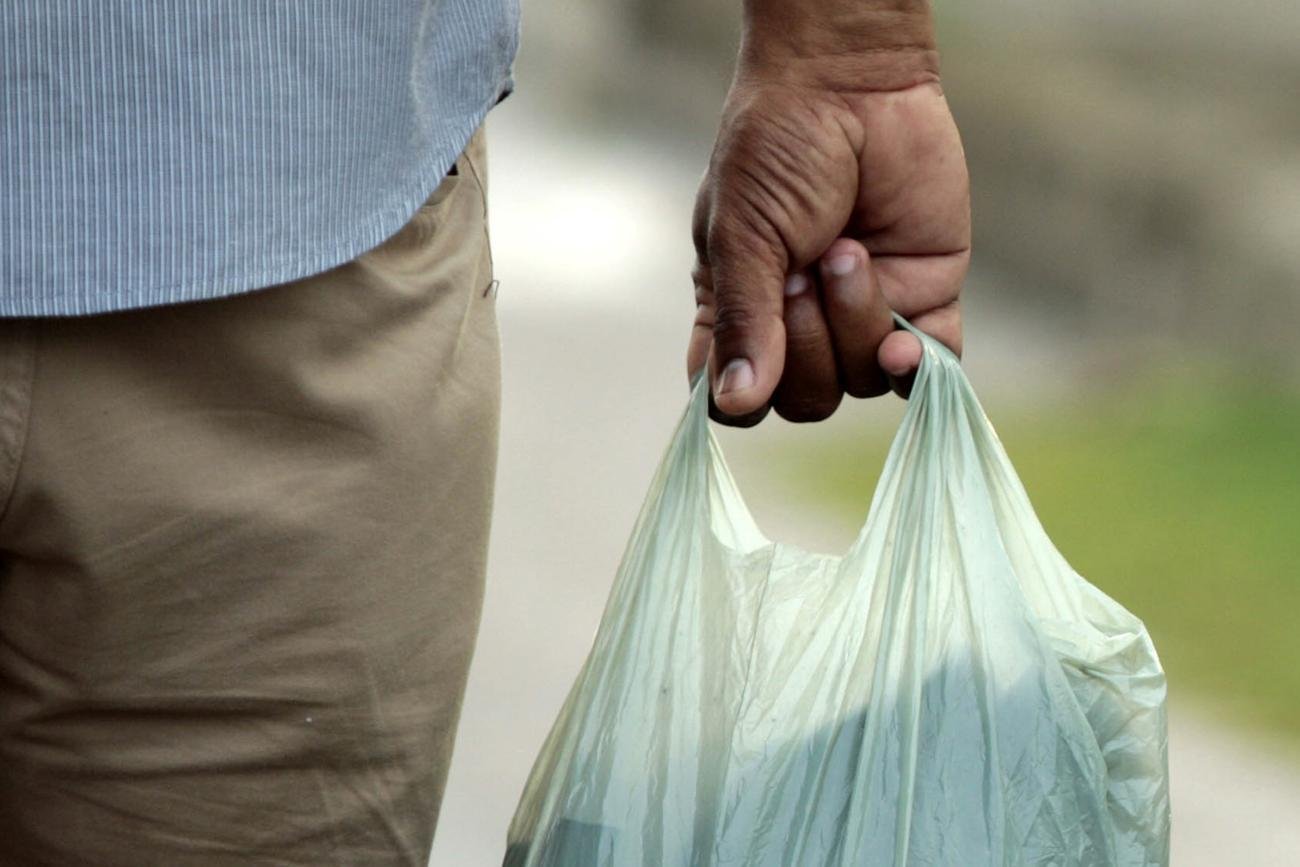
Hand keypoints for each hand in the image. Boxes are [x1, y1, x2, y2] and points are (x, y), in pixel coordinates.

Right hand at [688, 37, 969, 424]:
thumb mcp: (741, 234)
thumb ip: (744, 321)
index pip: (737, 399)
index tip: (749, 361)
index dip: (743, 398)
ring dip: (854, 321)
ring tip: (847, 250)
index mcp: (741, 313)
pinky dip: (915, 364)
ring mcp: (864, 315)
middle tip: (801, 269)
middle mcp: (801, 326)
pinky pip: (927, 366)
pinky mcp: (923, 296)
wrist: (852, 86)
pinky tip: (902, 344)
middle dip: (806, 344)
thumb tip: (736, 403)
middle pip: (806, 402)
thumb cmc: (776, 150)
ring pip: (864, 382)